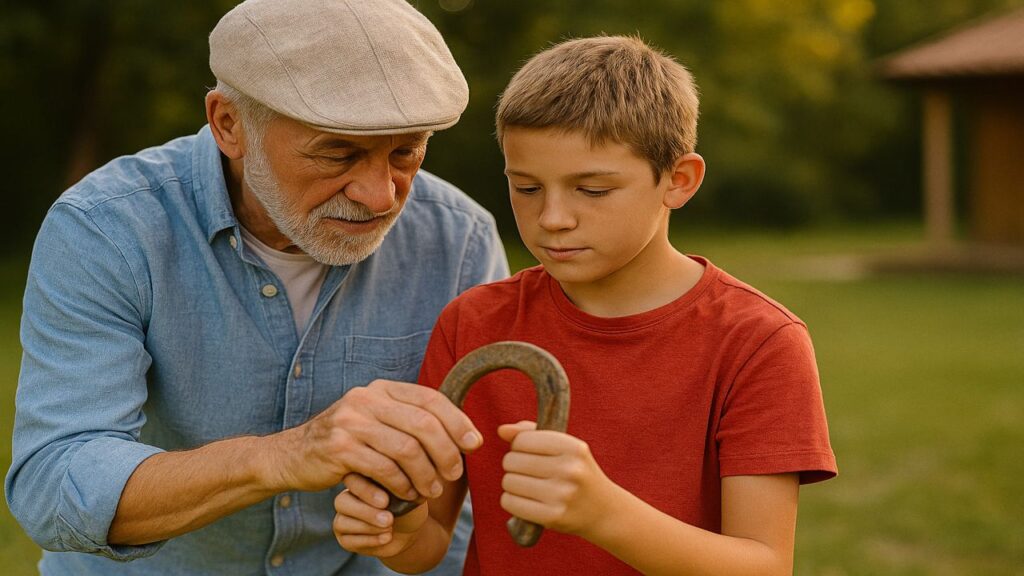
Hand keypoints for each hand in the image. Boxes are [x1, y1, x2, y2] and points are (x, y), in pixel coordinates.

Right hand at [270, 379, 481, 500]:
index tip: (474, 443)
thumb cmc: (347, 440)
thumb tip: (463, 431)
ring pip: (406, 449)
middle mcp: (367, 399)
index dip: (457, 421)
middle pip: (423, 423)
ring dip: (426, 475)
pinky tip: (406, 495)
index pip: (430, 398)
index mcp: (382, 389)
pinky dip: (401, 485)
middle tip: (454, 474)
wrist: (293, 454)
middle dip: (446, 452)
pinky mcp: (339, 448)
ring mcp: (351, 422)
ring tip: (431, 491)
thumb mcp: (376, 419)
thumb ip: (410, 419)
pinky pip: (384, 469)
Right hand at [333, 473, 428, 556]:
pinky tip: (386, 537)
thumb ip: (401, 486)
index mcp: (359, 477)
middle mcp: (346, 495)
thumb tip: (403, 487)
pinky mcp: (345, 537)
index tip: (386, 502)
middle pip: (342, 502)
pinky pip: (348, 540)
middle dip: (366, 512)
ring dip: (369, 527)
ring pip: (342, 522)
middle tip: (389, 519)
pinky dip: (369, 540)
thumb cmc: (407, 504)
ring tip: (390, 528)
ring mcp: (343, 517)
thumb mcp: (408, 493)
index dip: (367, 491)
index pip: (352, 480)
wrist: (408, 529)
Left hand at [498, 421, 617, 537]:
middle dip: (514, 466)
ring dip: (512, 484)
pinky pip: (510, 502)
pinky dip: (511, 501)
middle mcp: (569, 470)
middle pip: (511, 461)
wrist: (604, 511)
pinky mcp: (552, 517)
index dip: (519, 446)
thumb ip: (531, 433)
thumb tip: (502, 430)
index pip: (522, 440)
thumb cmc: (577, 473)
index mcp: (573, 448)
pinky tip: (526, 501)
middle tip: (530, 473)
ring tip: (529, 487)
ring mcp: (562, 495)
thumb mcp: (564, 447)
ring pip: (508, 482)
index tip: (531, 454)